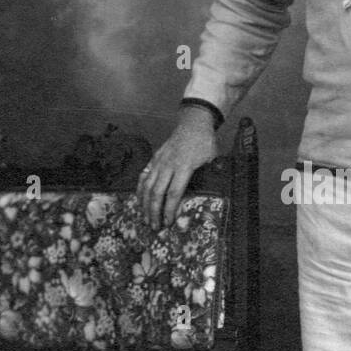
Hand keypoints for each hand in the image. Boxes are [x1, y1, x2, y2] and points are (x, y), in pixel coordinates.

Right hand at [137, 107, 218, 228]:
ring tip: (146, 219)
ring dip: (145, 205)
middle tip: (155, 227)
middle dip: (154, 212)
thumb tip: (210, 195)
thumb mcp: (211, 160)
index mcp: (184, 167)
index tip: (168, 222)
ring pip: (147, 186)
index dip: (169, 210)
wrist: (193, 124)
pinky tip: (139, 201)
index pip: (173, 193)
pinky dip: (140, 190)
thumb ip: (209, 176)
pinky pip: (143, 176)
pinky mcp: (154, 159)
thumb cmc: (204, 143)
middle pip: (157, 193)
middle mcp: (168, 165)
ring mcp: (159, 162)